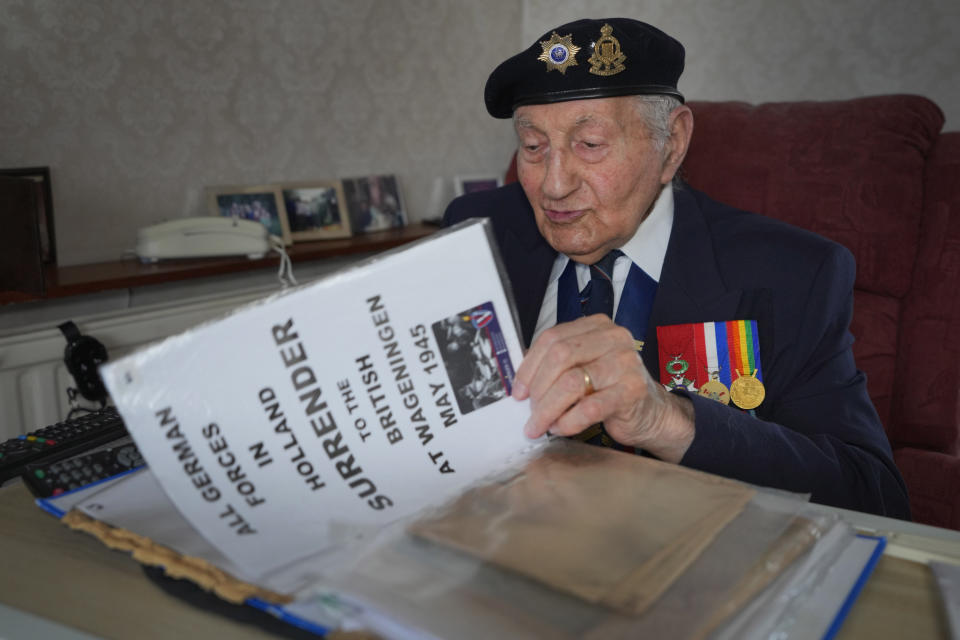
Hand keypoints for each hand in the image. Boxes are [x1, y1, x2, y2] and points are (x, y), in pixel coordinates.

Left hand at [513, 315, 694, 462]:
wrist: (650, 412)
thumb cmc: (610, 389)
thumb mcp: (584, 367)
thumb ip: (556, 365)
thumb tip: (519, 381)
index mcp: (597, 326)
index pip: (552, 338)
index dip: (529, 366)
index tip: (518, 391)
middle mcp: (614, 338)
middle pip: (560, 357)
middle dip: (538, 388)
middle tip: (529, 411)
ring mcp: (626, 363)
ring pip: (572, 382)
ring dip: (548, 408)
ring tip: (540, 424)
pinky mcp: (632, 391)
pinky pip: (589, 408)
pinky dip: (568, 421)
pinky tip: (561, 428)